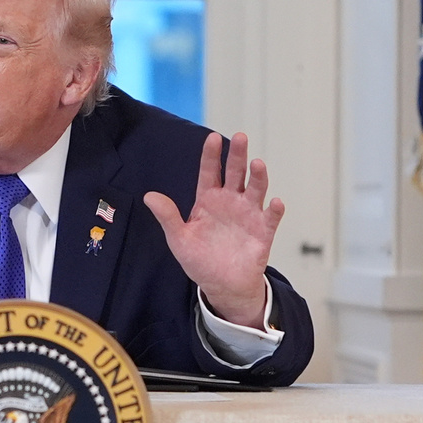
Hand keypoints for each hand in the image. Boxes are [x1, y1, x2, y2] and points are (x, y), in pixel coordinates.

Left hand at [144, 131, 283, 328]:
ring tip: (257, 164)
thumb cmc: (199, 259)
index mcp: (208, 200)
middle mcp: (230, 202)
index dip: (211, 155)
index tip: (213, 138)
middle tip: (240, 137)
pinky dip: (274, 209)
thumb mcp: (178, 238)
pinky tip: (274, 202)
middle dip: (238, 155)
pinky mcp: (263, 231)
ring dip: (258, 177)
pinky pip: (271, 217)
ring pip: (256, 189)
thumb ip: (167, 216)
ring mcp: (248, 214)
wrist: (221, 285)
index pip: (210, 172)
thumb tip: (148, 196)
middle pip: (235, 173)